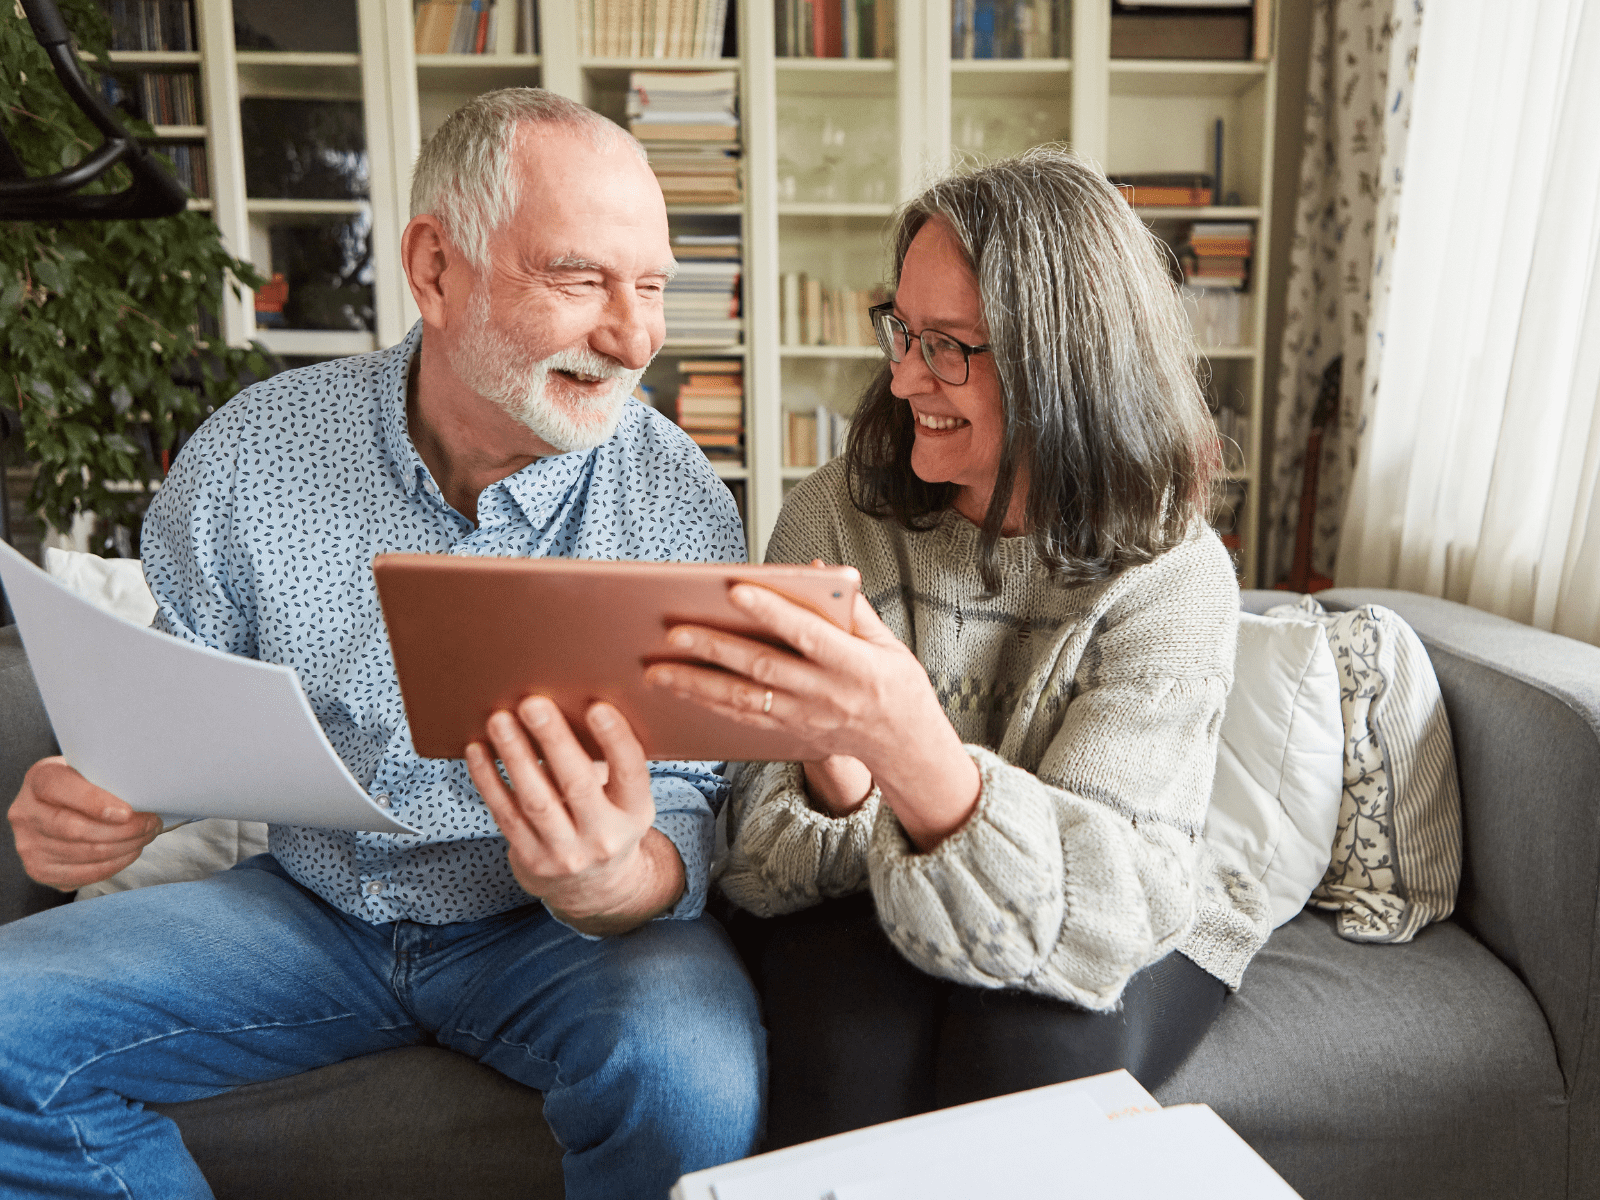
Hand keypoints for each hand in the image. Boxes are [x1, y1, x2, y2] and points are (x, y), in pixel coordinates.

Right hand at [8, 757, 162, 891]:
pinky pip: (84, 874)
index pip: (61, 788)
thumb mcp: (89, 768)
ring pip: (84, 854)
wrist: (57, 806)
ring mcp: (29, 845)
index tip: (127, 812)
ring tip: (147, 836)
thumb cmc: (83, 784)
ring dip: (126, 847)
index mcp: (38, 779)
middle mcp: (25, 814)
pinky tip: (130, 851)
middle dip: (124, 830)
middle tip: (151, 823)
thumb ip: (106, 776)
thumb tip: (145, 791)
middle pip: (75, 829)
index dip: (95, 802)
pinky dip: (115, 864)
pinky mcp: (40, 871)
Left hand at [465, 696, 683, 934]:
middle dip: (553, 741)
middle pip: (577, 785)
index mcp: (635, 812)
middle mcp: (604, 837)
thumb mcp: (624, 798)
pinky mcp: (532, 861)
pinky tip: (478, 751)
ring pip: (536, 801)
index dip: (616, 740)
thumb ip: (609, 761)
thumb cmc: (606, 817)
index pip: (630, 773)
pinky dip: (489, 780)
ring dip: (515, 756)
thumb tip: (572, 701)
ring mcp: (566, 854)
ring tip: (500, 721)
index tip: (597, 707)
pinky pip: (506, 815)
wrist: (593, 886)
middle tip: (532, 704)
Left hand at [645, 581, 981, 850]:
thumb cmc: (895, 684)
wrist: (904, 745)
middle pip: (762, 668)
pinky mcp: (789, 733)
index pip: (806, 633)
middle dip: (714, 649)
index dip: (772, 611)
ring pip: (742, 700)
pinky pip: (743, 719)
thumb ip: (850, 606)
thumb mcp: (886, 642)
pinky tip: (679, 692)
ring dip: (696, 685)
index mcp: (853, 664)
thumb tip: (815, 569)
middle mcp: (825, 693)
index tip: (735, 589)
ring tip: (656, 670)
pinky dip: (708, 705)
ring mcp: (803, 718)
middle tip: (673, 633)